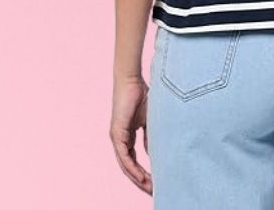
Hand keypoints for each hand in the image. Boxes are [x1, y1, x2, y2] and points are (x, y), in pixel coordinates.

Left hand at [110, 75, 151, 193]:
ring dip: (137, 178)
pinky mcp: (117, 133)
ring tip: (150, 188)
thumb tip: (156, 154)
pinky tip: (141, 176)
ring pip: (125, 165)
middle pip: (128, 167)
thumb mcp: (150, 122)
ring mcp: (117, 137)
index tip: (156, 184)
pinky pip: (123, 156)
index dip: (144, 174)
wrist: (132, 80)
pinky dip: (132, 167)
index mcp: (127, 137)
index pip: (134, 161)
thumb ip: (151, 138)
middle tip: (154, 192)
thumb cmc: (142, 96)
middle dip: (141, 181)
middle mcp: (119, 140)